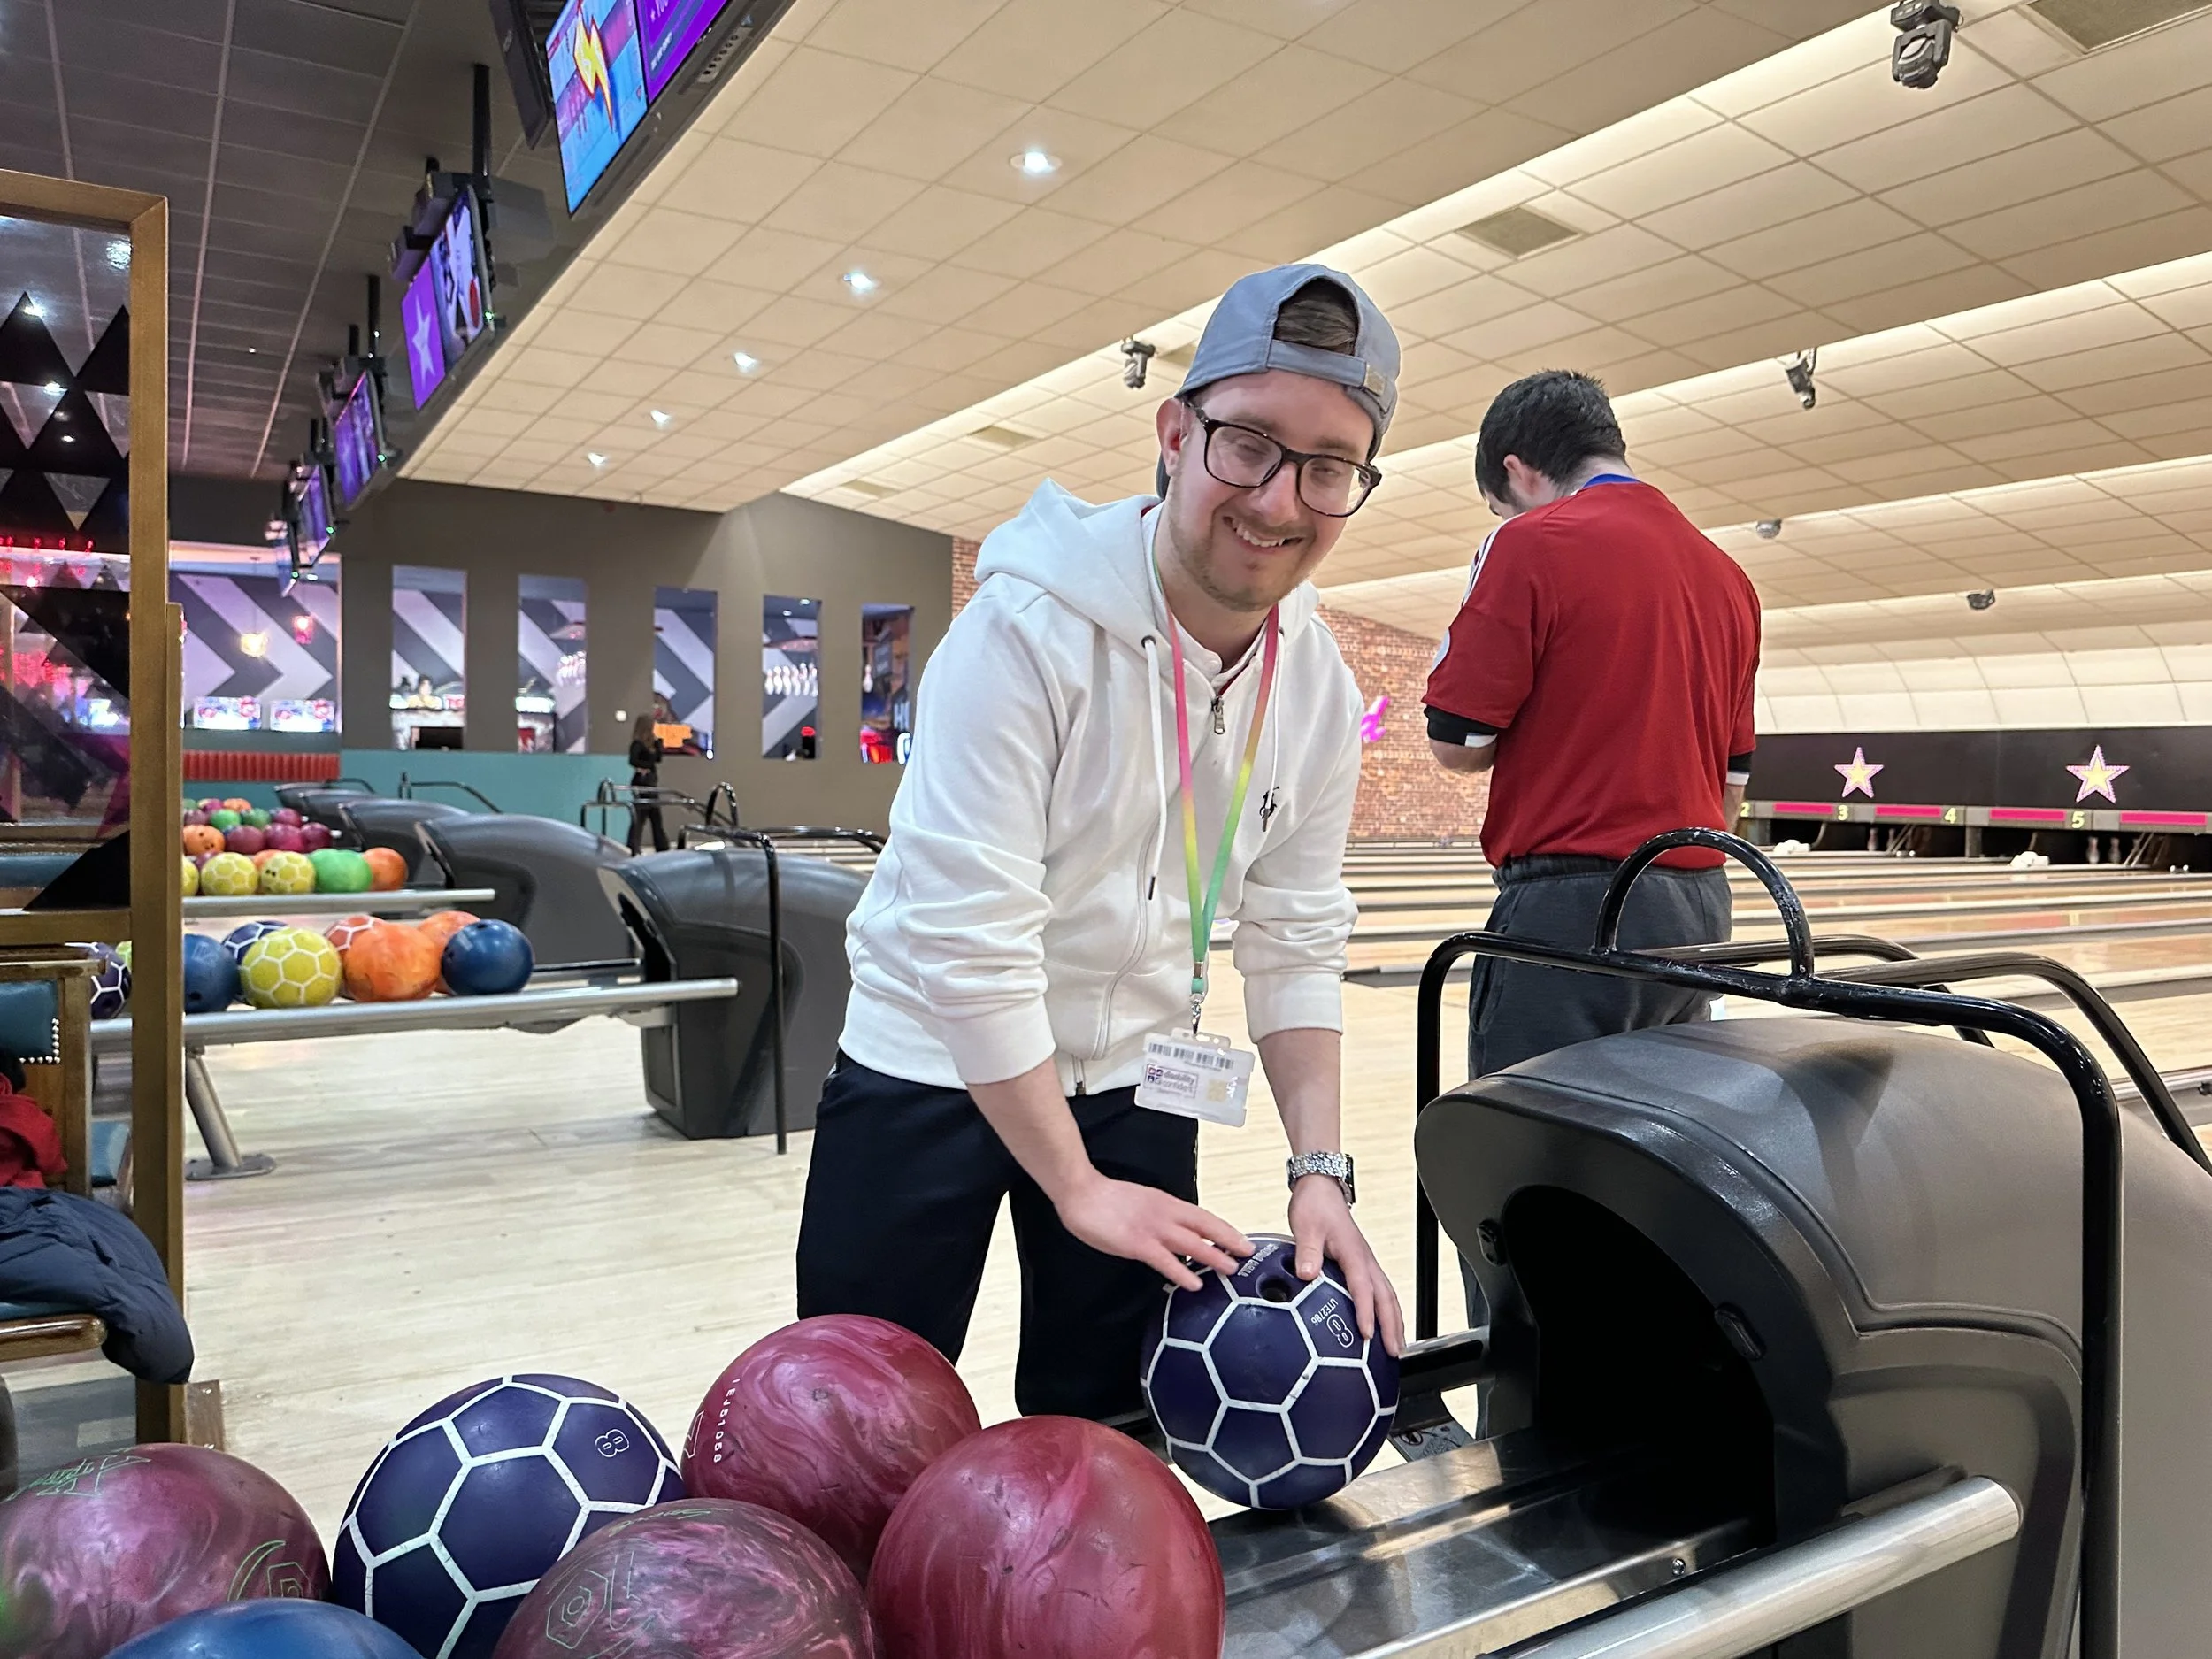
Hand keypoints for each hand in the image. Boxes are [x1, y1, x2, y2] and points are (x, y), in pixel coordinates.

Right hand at [1056, 1176, 1251, 1291]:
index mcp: (1166, 1202)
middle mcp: (1165, 1213)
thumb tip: (1174, 1231)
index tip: (1241, 1240)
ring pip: (1192, 1243)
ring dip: (1213, 1256)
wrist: (1081, 1191)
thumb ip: (1159, 1216)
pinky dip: (1182, 1273)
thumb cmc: (1106, 1198)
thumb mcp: (1142, 1203)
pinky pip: (1165, 1261)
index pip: (1203, 1216)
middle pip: (1205, 1227)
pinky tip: (1193, 1284)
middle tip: (1247, 1253)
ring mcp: (1152, 1228)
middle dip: (1229, 1240)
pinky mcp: (1137, 1243)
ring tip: (1230, 1269)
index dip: (1225, 1229)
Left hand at [1289, 1177, 1404, 1355]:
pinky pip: (1380, 1291)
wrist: (1321, 1190)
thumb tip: (1306, 1274)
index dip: (1366, 1312)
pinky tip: (1384, 1326)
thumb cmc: (1314, 1207)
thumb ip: (1307, 1251)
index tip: (1367, 1334)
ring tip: (1397, 1348)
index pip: (1363, 1288)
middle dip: (1392, 1325)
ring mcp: (1367, 1263)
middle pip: (1386, 1297)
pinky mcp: (1363, 1265)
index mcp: (1354, 1253)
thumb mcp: (1306, 1227)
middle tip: (1395, 1352)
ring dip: (1394, 1321)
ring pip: (1388, 1296)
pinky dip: (1387, 1311)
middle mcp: (1366, 1260)